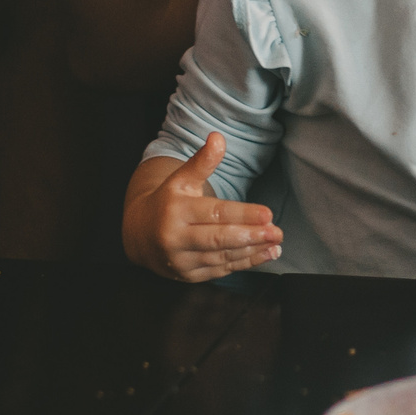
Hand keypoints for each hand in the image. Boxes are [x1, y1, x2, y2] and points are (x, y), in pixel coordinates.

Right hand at [124, 134, 282, 282]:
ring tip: (275, 243)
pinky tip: (264, 254)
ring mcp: (182, 261)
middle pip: (219, 238)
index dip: (243, 214)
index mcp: (175, 211)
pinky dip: (245, 263)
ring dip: (253, 251)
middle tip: (276, 231)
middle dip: (251, 236)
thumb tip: (218, 138)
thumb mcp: (180, 179)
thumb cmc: (167, 202)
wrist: (139, 235)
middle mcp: (176, 239)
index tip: (267, 214)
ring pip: (223, 257)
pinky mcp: (189, 276)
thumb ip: (202, 161)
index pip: (214, 213)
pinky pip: (221, 270)